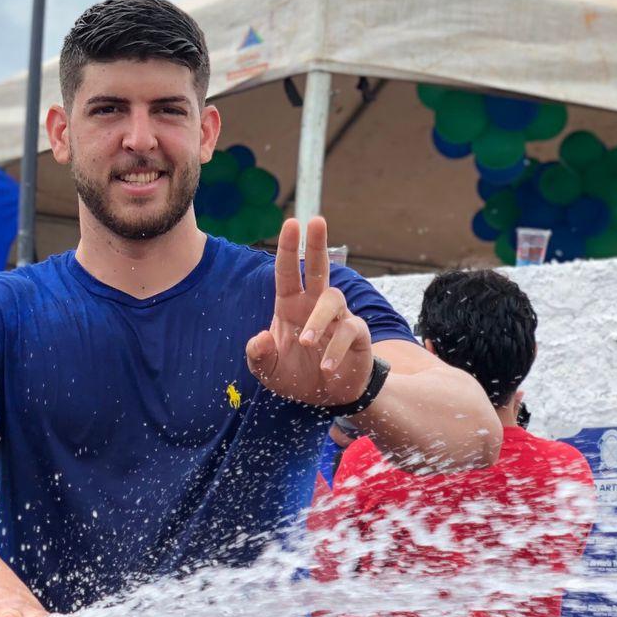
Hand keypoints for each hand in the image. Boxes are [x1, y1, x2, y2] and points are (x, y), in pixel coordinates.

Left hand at [246, 217, 372, 408]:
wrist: (326, 396)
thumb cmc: (295, 375)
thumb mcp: (268, 370)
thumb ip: (259, 355)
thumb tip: (261, 336)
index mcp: (290, 306)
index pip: (287, 272)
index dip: (288, 249)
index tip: (291, 223)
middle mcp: (315, 305)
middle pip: (319, 268)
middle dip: (316, 244)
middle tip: (316, 220)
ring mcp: (338, 317)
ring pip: (332, 299)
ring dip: (318, 320)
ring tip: (305, 343)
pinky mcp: (357, 334)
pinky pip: (349, 332)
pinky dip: (335, 350)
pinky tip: (326, 368)